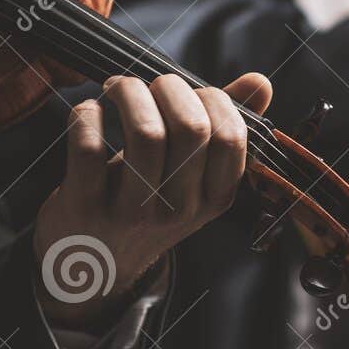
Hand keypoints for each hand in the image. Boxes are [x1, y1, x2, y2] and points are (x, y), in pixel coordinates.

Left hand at [34, 73, 272, 326]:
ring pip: (146, 133)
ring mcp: (132, 211)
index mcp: (213, 198)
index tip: (189, 91)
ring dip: (130, 92)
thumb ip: (224, 130)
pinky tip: (89, 111)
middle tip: (150, 85)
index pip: (231, 137)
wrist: (94, 265)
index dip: (211, 98)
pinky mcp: (87, 206)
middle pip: (191, 128)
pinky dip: (86, 116)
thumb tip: (261, 82)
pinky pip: (88, 148)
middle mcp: (178, 209)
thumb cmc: (147, 205)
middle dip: (170, 87)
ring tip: (119, 87)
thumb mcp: (191, 179)